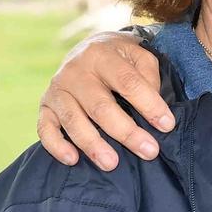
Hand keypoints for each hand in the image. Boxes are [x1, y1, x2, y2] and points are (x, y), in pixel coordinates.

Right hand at [37, 31, 173, 170]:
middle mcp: (75, 71)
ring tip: (112, 164)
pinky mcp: (44, 105)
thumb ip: (149, 77)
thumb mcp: (140, 55)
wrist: (88, 48)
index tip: (167, 125)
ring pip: (73, 120)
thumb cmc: (121, 58)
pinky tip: (73, 160)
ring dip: (93, 145)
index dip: (149, 105)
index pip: (128, 82)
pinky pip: (45, 128)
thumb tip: (154, 109)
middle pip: (100, 106)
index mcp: (102, 55)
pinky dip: (57, 146)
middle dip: (126, 132)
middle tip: (149, 151)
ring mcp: (57, 89)